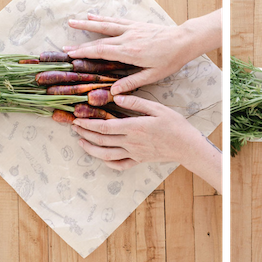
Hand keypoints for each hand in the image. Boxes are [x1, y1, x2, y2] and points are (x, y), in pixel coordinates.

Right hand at [65, 9, 221, 94]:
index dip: (84, 53)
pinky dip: (103, 19)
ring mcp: (131, 30)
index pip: (102, 52)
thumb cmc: (170, 60)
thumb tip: (114, 92)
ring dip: (87, 24)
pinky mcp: (136, 25)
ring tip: (71, 23)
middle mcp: (127, 39)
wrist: (183, 41)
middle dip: (81, 44)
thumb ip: (132, 82)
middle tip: (64, 48)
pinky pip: (115, 21)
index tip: (70, 55)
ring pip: (105, 26)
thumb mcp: (153, 75)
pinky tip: (92, 16)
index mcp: (130, 53)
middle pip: (99, 41)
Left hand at [71, 95, 206, 169]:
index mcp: (134, 128)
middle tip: (74, 127)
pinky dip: (108, 163)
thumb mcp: (158, 108)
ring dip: (91, 149)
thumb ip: (137, 103)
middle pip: (101, 140)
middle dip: (85, 134)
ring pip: (106, 154)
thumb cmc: (175, 125)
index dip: (88, 124)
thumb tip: (118, 96)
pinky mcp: (139, 160)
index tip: (77, 119)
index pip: (104, 127)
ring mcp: (134, 153)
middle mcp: (131, 142)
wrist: (187, 146)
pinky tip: (102, 157)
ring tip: (81, 142)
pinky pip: (120, 165)